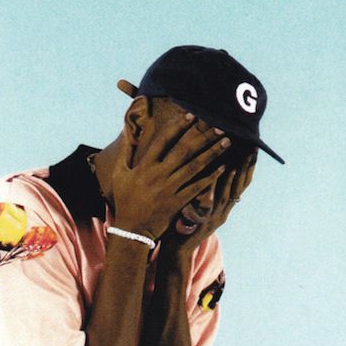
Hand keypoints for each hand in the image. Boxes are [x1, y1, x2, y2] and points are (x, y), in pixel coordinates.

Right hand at [108, 104, 235, 240]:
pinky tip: (223, 167)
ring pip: (195, 166)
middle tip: (219, 125)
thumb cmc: (125, 200)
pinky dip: (211, 177)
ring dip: (212, 153)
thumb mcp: (119, 175)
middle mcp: (158, 175)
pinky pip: (197, 187)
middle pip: (184, 150)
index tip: (192, 115)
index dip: (178, 126)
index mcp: (145, 166)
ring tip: (226, 141)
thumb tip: (128, 132)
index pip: (164, 140)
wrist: (132, 230)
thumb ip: (125, 153)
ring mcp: (169, 189)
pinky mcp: (178, 202)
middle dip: (203, 136)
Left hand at [162, 149, 256, 257]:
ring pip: (230, 193)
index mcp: (224, 209)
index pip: (241, 185)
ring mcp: (215, 218)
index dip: (249, 168)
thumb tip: (212, 172)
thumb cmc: (183, 227)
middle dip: (248, 167)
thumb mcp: (199, 209)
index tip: (254, 150)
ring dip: (237, 174)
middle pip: (240, 187)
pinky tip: (219, 171)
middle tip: (253, 148)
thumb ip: (206, 193)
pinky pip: (212, 200)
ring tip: (243, 156)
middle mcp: (223, 213)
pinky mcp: (204, 221)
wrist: (176, 251)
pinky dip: (216, 185)